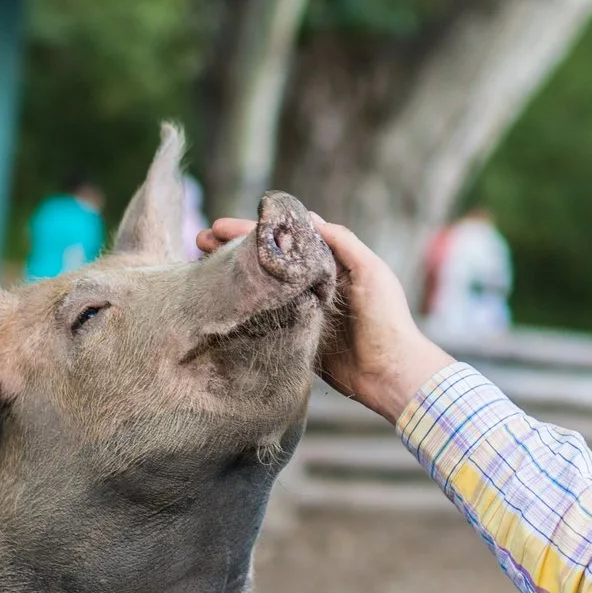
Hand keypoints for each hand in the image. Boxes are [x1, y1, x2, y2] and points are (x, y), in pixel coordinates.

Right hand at [199, 213, 451, 421]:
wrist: (392, 373)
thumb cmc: (387, 321)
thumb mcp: (372, 272)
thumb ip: (343, 244)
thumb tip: (310, 218)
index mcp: (331, 264)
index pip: (285, 240)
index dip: (253, 231)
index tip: (221, 226)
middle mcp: (313, 284)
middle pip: (267, 261)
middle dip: (232, 250)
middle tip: (200, 241)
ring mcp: (302, 311)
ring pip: (260, 288)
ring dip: (232, 276)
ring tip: (199, 264)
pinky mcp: (297, 338)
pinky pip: (265, 319)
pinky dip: (242, 309)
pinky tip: (220, 302)